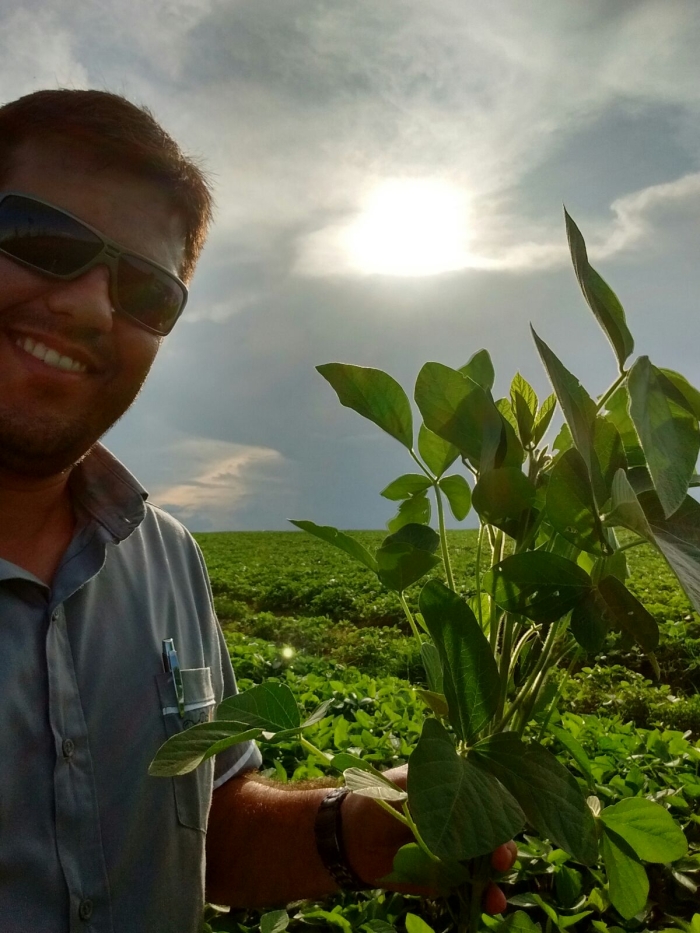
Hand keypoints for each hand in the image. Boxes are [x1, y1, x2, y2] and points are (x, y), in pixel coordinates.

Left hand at [341, 766, 517, 911]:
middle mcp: (459, 821)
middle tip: (500, 860)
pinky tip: (492, 903)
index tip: (501, 826)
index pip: (489, 800)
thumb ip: (435, 789)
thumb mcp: (406, 784)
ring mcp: (454, 852)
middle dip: (503, 848)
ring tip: (497, 891)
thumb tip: (467, 791)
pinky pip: (470, 888)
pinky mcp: (444, 878)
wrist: (349, 835)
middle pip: (493, 835)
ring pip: (486, 865)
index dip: (500, 813)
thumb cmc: (377, 798)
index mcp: (453, 791)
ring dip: (497, 878)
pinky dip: (484, 896)